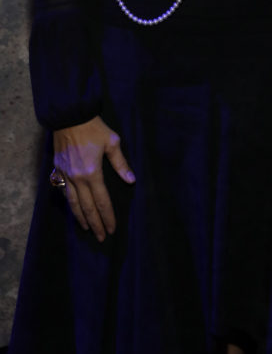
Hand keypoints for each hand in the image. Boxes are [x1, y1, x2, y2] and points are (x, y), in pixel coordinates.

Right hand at [53, 116, 134, 241]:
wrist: (70, 116)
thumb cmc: (94, 128)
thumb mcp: (112, 142)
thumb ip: (121, 164)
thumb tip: (131, 181)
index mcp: (92, 173)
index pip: (102, 202)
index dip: (108, 217)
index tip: (112, 229)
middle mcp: (77, 179)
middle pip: (87, 208)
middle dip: (95, 224)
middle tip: (101, 237)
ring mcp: (66, 175)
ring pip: (73, 203)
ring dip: (81, 218)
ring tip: (87, 228)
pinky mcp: (58, 170)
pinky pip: (64, 192)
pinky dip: (70, 204)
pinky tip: (74, 208)